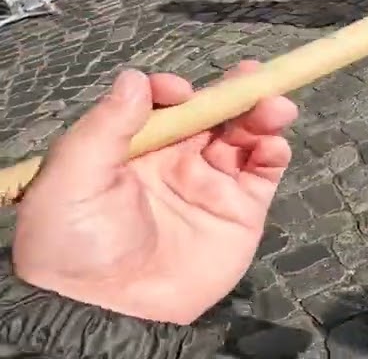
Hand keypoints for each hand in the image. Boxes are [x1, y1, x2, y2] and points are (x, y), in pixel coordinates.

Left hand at [13, 64, 297, 324]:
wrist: (108, 311)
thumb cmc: (76, 244)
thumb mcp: (72, 177)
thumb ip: (106, 125)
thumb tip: (138, 77)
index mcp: (132, 150)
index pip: (163, 106)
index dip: (176, 90)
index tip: (180, 91)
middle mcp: (174, 162)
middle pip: (212, 114)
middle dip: (234, 91)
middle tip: (255, 75)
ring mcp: (209, 186)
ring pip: (244, 136)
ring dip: (262, 114)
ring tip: (275, 107)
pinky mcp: (240, 212)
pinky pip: (265, 172)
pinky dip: (275, 151)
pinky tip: (273, 143)